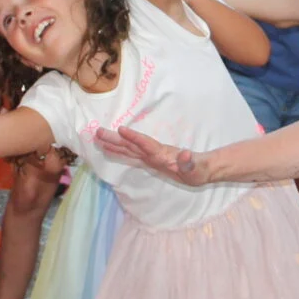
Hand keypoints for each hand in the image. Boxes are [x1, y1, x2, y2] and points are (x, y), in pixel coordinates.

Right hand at [91, 125, 210, 185]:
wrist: (201, 167)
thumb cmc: (199, 169)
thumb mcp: (195, 169)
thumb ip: (188, 163)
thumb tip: (185, 154)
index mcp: (162, 153)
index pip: (146, 144)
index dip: (134, 137)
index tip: (120, 129)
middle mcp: (153, 152)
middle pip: (131, 144)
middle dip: (115, 138)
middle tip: (97, 131)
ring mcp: (150, 155)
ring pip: (128, 148)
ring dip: (113, 143)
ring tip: (97, 137)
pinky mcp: (149, 160)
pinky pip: (131, 155)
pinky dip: (119, 152)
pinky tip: (109, 149)